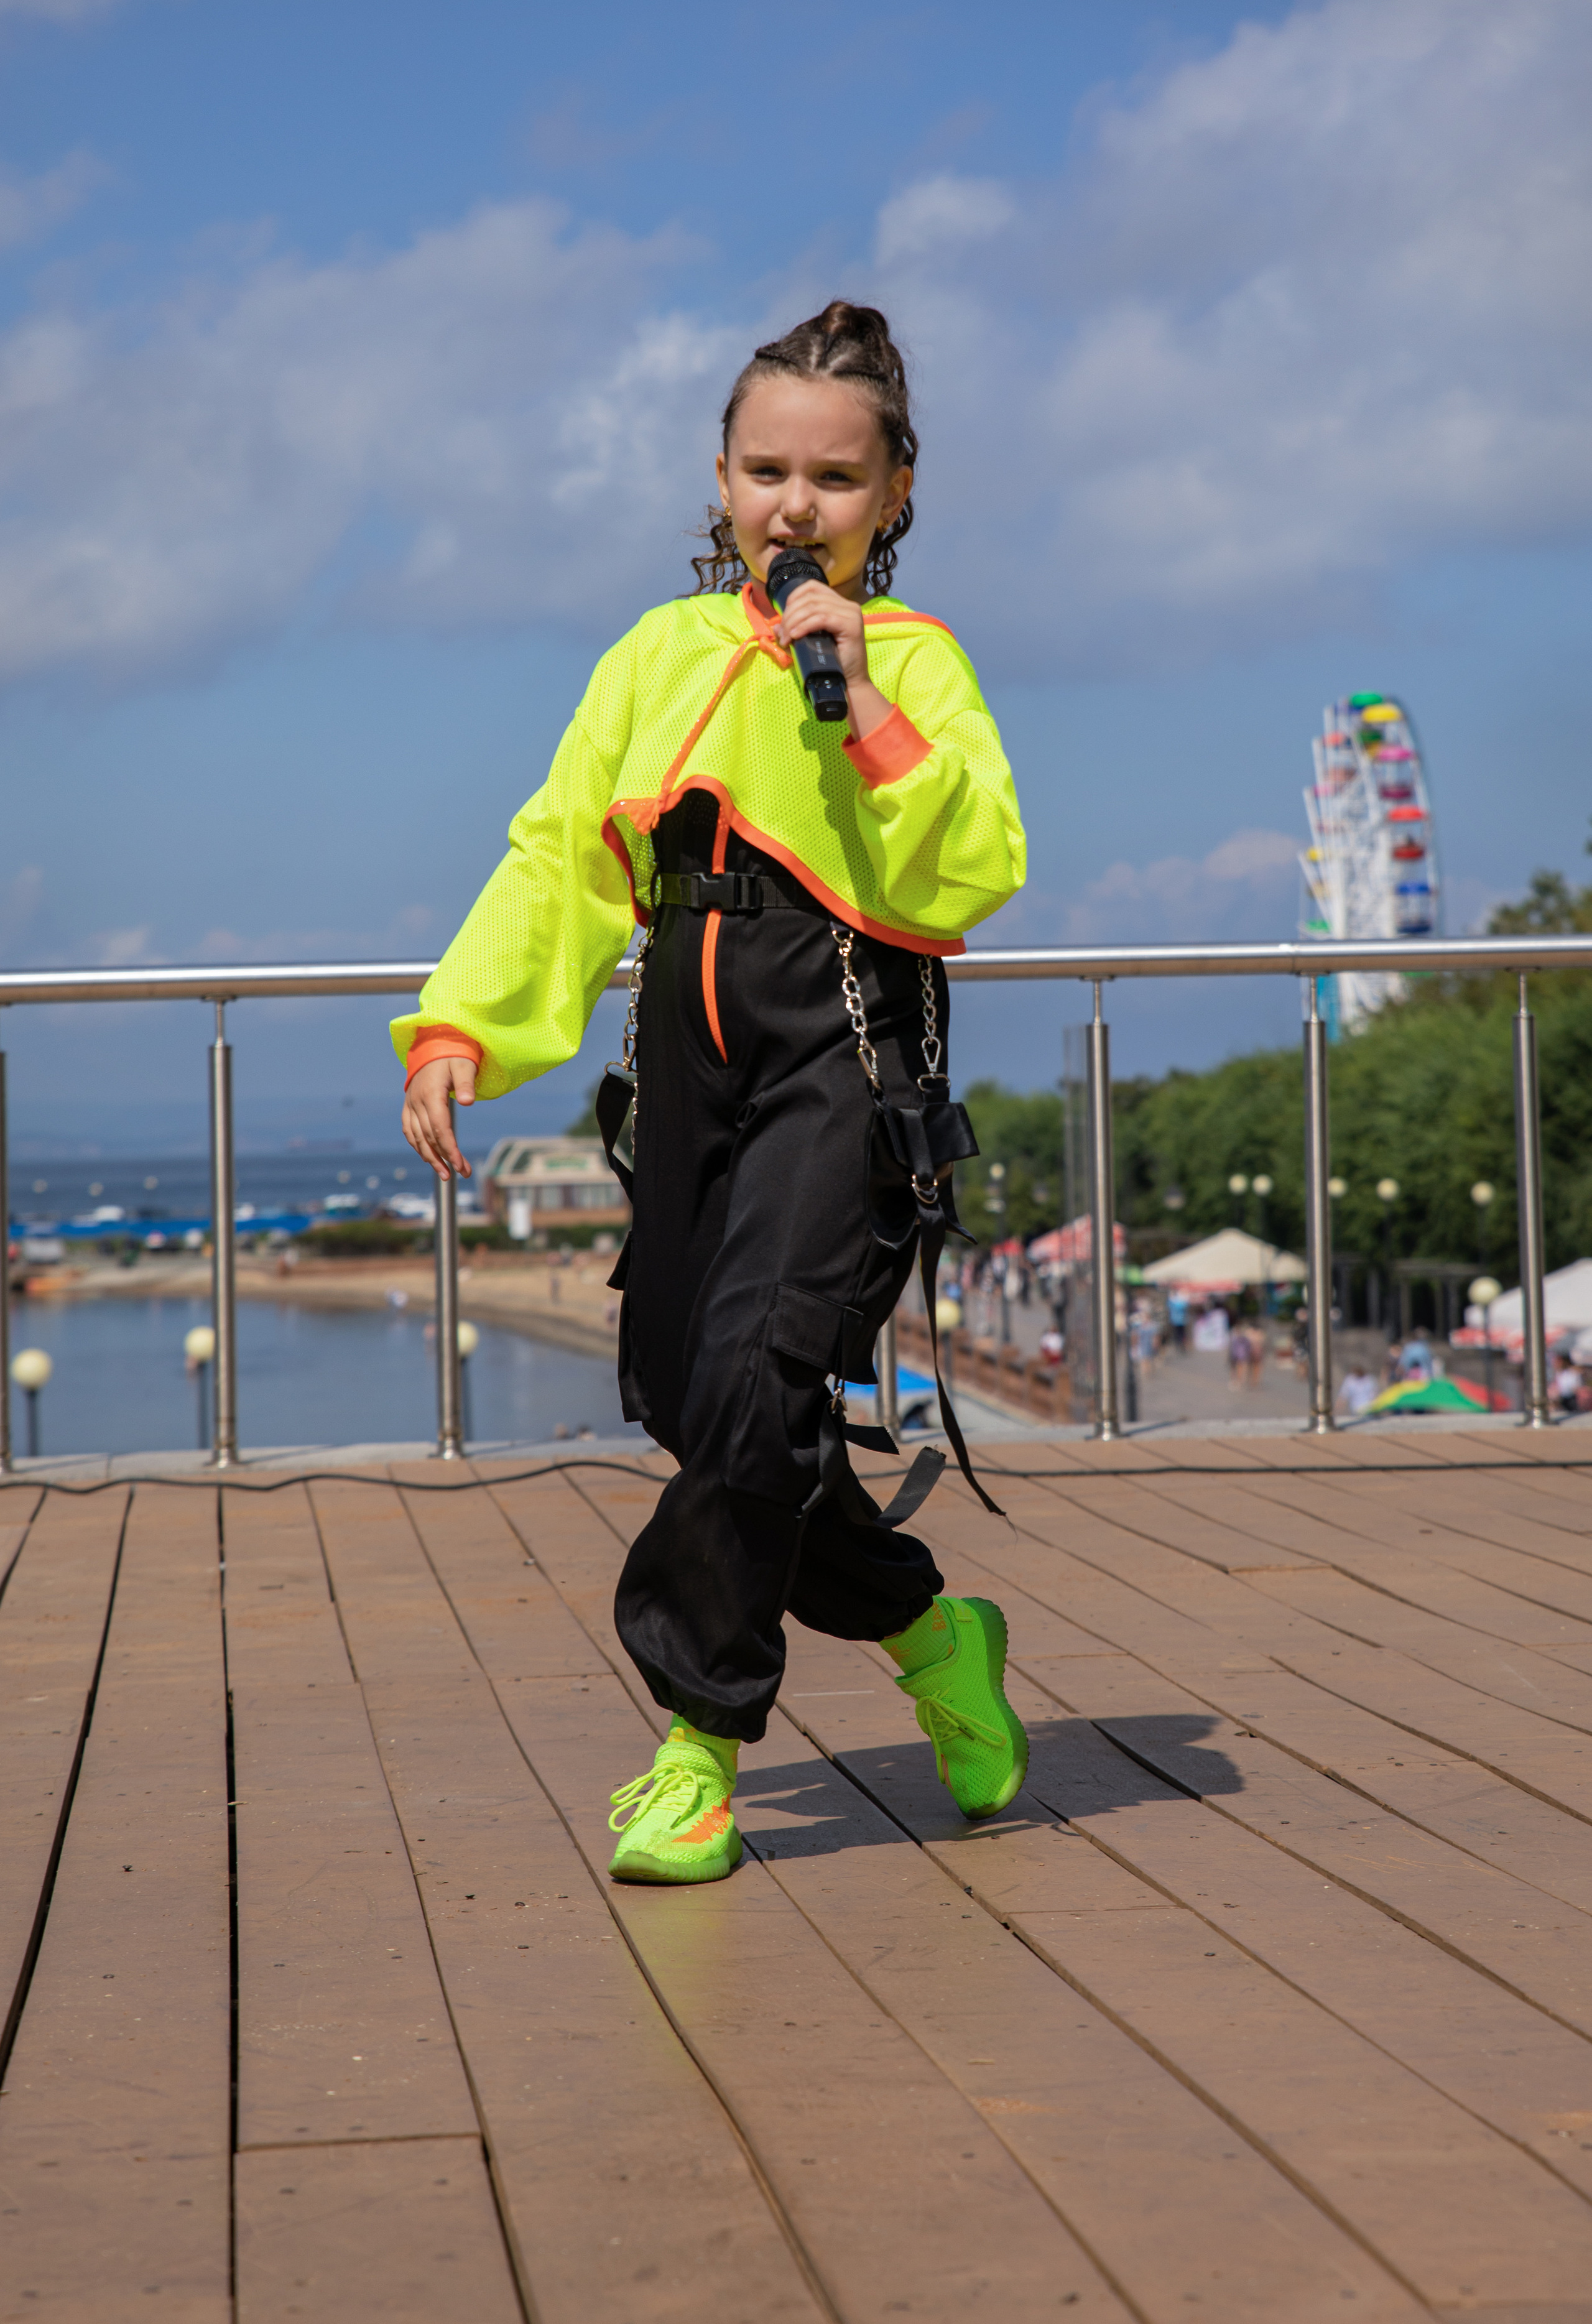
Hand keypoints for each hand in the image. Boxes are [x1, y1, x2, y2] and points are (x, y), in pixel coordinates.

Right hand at [401, 1055, 475, 1179]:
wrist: (433, 1044)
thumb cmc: (454, 1055)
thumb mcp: (464, 1065)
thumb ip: (466, 1083)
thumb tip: (469, 1102)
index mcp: (431, 1093)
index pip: (439, 1128)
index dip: (450, 1149)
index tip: (462, 1166)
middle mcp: (416, 1101)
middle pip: (429, 1137)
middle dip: (445, 1158)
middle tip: (462, 1173)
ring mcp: (410, 1104)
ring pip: (416, 1137)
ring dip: (430, 1158)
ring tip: (445, 1174)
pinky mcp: (409, 1105)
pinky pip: (409, 1130)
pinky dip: (417, 1146)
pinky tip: (428, 1158)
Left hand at [775, 578, 890, 739]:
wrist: (848, 685)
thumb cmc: (830, 665)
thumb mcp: (807, 644)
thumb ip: (793, 631)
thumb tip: (775, 626)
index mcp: (839, 605)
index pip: (812, 587)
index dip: (793, 599)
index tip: (783, 619)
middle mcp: (847, 605)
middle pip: (810, 596)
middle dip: (790, 614)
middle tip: (783, 635)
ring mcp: (851, 613)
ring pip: (814, 606)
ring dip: (794, 622)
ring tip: (787, 639)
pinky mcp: (852, 625)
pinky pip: (821, 618)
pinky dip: (804, 626)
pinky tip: (796, 636)